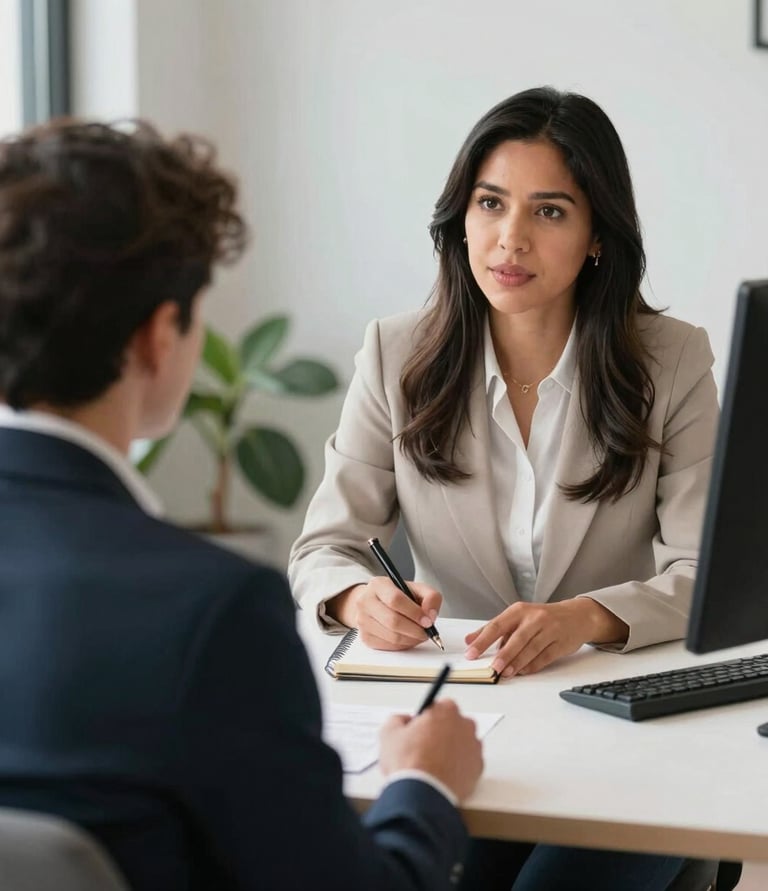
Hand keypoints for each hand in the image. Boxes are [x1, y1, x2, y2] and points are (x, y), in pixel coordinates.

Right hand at [326, 578, 441, 650]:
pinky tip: (408, 638)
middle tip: (426, 631)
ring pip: (392, 637)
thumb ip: (430, 596)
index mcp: (378, 585)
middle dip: (415, 630)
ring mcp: (362, 620)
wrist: (374, 602)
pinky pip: (388, 646)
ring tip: (419, 634)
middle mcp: (365, 601)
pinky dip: (403, 645)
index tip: (427, 621)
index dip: (414, 612)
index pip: (395, 600)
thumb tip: (430, 615)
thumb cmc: (397, 596)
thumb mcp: (416, 589)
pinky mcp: (365, 637)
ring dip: (411, 639)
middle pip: (393, 621)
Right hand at [379, 700, 482, 801]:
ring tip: (432, 764)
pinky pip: (468, 763)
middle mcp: (465, 726)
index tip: (419, 728)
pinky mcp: (478, 769)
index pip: (438, 706)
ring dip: (450, 750)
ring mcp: (474, 748)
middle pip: (452, 724)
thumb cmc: (410, 764)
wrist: (422, 794)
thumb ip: (398, 719)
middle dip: (441, 733)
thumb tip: (402, 721)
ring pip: (461, 744)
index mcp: (446, 711)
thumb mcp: (389, 733)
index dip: (426, 718)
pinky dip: (458, 767)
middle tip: (424, 747)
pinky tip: (441, 775)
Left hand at [464, 598, 627, 677]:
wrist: (577, 616)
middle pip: (516, 638)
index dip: (482, 640)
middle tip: (492, 667)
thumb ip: (494, 629)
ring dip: (517, 663)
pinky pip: (544, 657)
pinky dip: (532, 666)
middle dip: (503, 654)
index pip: (497, 625)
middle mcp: (535, 617)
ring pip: (531, 648)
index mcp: (519, 610)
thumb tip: (470, 640)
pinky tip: (522, 672)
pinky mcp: (561, 643)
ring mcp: (550, 630)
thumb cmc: (542, 617)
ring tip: (505, 673)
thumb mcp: (517, 617)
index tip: (471, 653)